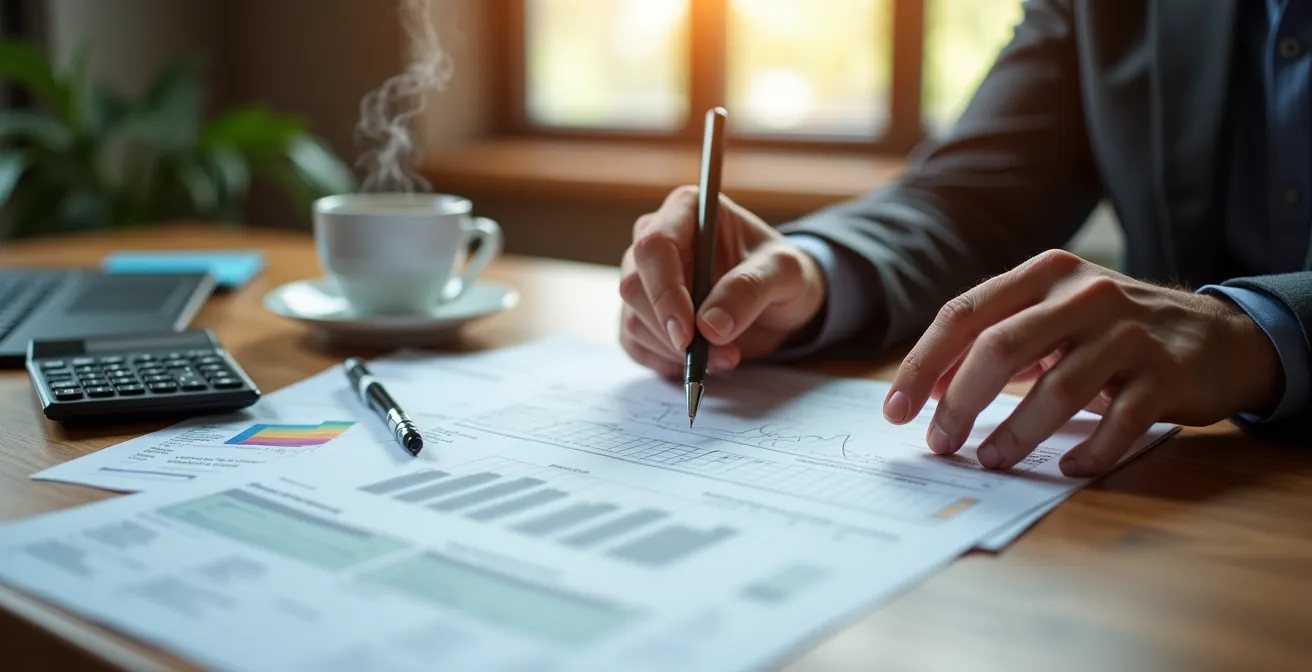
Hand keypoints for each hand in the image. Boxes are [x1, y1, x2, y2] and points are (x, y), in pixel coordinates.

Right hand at [618, 185, 826, 377]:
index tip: (688, 334)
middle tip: (722, 354)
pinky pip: (635, 344)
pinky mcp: (641, 312)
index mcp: (687, 210)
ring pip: (633, 320)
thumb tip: (709, 326)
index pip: (655, 246)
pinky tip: (702, 362)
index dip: (665, 292)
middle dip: (674, 332)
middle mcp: (655, 237)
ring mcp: (644, 277)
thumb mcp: (784, 273)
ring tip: (726, 356)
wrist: (779, 300)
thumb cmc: (780, 272)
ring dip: (676, 352)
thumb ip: (749, 290)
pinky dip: (666, 362)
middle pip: (634, 286)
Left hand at [881, 249, 1282, 476]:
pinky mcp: (1166, 374)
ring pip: (1056, 388)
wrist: (1218, 337)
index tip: (896, 411)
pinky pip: (1117, 422)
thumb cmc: (1112, 332)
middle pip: (999, 347)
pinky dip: (1087, 452)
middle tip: (940, 444)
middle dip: (958, 402)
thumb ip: (996, 343)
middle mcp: (1084, 293)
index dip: (923, 365)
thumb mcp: (1053, 319)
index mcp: (1044, 273)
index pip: (963, 314)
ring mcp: (1128, 332)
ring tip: (991, 461)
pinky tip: (1068, 469)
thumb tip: (932, 391)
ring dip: (1015, 434)